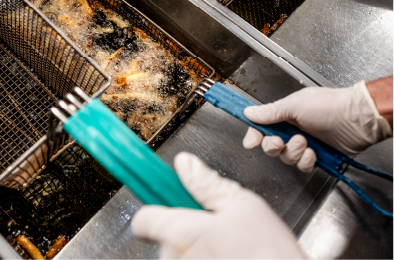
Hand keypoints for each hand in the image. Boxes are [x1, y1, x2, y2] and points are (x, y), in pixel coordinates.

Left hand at [131, 152, 303, 258]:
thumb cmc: (270, 253)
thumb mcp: (243, 206)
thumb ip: (207, 184)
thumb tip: (185, 164)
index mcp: (181, 232)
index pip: (143, 219)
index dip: (155, 211)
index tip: (167, 207)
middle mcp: (175, 257)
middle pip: (164, 238)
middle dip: (183, 231)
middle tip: (214, 230)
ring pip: (178, 256)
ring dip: (195, 251)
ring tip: (227, 249)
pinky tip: (227, 258)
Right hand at [242, 81, 391, 171]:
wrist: (357, 119)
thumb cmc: (329, 106)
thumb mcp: (294, 105)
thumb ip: (270, 112)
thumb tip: (249, 112)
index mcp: (285, 115)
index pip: (262, 127)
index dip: (255, 135)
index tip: (251, 142)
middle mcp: (293, 130)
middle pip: (271, 146)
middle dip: (274, 146)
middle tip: (282, 141)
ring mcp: (305, 144)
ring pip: (286, 157)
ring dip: (293, 152)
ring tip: (305, 143)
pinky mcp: (318, 156)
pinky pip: (302, 165)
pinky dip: (306, 161)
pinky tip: (314, 153)